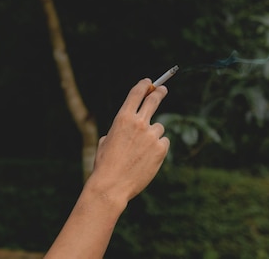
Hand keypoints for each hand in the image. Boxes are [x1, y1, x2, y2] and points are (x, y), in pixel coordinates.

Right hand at [88, 78, 169, 206]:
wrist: (112, 185)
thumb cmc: (105, 164)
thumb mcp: (106, 141)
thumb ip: (119, 130)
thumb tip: (131, 128)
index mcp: (122, 118)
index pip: (136, 94)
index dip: (144, 85)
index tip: (149, 82)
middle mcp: (138, 123)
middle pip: (153, 100)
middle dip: (159, 92)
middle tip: (162, 90)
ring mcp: (151, 135)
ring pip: (158, 128)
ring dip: (152, 135)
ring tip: (140, 152)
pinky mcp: (160, 149)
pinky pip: (162, 142)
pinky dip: (157, 148)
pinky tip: (146, 159)